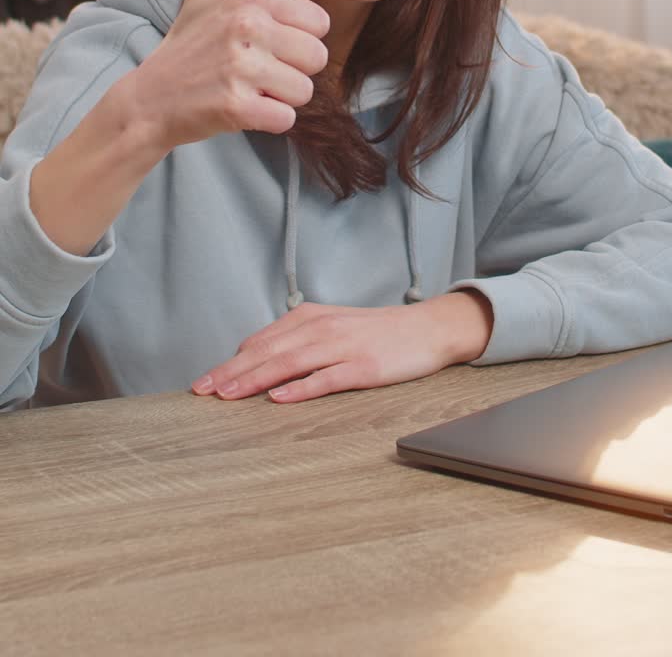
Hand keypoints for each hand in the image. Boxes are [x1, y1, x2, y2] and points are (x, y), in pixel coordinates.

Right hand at [128, 0, 329, 149]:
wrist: (149, 99)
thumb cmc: (186, 44)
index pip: (320, 24)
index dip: (296, 40)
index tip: (261, 44)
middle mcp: (248, 24)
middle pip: (318, 58)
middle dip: (292, 71)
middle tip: (255, 71)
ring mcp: (241, 65)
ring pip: (305, 91)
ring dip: (281, 98)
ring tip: (247, 88)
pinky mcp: (236, 105)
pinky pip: (286, 119)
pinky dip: (269, 121)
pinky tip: (242, 109)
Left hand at [191, 291, 492, 402]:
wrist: (427, 329)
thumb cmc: (375, 332)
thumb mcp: (331, 326)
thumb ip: (295, 338)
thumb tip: (253, 358)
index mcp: (310, 317)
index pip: (261, 342)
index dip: (230, 363)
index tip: (203, 382)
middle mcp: (322, 328)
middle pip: (268, 351)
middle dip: (231, 372)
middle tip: (202, 391)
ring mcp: (343, 347)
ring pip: (290, 363)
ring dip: (255, 379)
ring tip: (228, 395)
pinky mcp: (364, 368)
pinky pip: (326, 378)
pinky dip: (300, 388)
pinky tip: (279, 398)